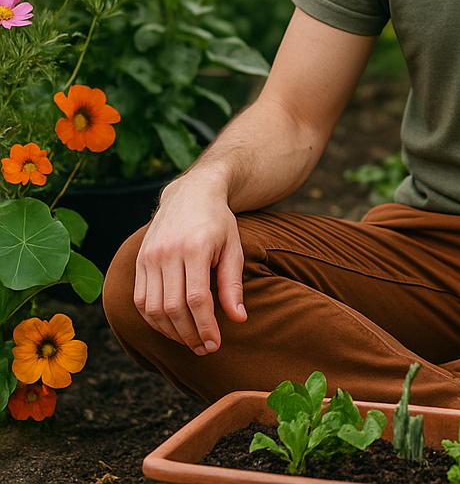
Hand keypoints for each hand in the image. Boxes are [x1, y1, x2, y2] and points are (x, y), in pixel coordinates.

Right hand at [133, 175, 246, 354]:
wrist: (191, 194)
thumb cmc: (218, 223)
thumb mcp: (233, 247)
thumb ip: (233, 284)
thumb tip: (239, 319)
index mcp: (195, 247)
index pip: (196, 299)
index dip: (205, 327)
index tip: (215, 344)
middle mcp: (167, 252)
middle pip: (172, 308)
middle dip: (189, 334)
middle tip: (204, 348)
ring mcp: (148, 256)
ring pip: (152, 308)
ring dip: (170, 332)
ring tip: (190, 341)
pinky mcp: (139, 261)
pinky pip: (140, 300)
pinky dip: (154, 319)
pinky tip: (171, 326)